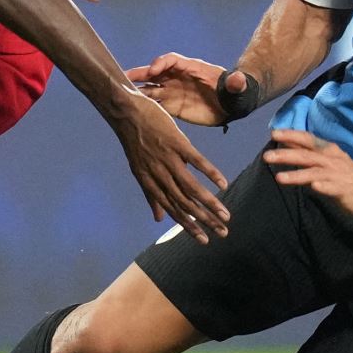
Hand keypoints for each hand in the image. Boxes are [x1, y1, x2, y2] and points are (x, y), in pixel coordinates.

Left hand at [112, 90, 230, 240]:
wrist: (126, 112)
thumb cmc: (134, 142)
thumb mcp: (139, 171)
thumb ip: (151, 195)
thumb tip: (158, 219)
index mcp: (149, 183)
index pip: (172, 211)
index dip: (188, 227)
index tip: (204, 240)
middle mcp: (159, 175)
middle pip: (185, 204)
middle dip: (205, 221)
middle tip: (223, 233)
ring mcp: (168, 159)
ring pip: (192, 187)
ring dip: (210, 203)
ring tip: (226, 216)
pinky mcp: (177, 143)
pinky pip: (196, 162)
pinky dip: (211, 173)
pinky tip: (223, 184)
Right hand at [126, 52, 239, 125]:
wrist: (232, 105)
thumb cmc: (233, 91)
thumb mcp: (236, 86)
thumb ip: (234, 83)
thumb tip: (237, 80)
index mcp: (191, 68)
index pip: (172, 60)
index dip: (161, 63)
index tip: (154, 71)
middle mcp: (178, 77)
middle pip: (155, 71)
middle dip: (141, 73)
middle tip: (124, 76)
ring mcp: (173, 91)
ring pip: (150, 88)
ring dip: (137, 90)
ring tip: (120, 94)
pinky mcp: (172, 106)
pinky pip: (154, 104)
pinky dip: (143, 106)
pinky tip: (131, 111)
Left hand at [263, 129, 352, 216]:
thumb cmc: (343, 172)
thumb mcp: (324, 157)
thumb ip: (305, 151)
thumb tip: (284, 141)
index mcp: (326, 150)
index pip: (307, 139)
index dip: (291, 135)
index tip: (274, 133)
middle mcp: (330, 160)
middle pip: (306, 155)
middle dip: (286, 155)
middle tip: (266, 157)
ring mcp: (337, 175)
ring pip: (314, 173)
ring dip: (297, 175)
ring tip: (279, 178)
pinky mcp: (343, 190)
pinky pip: (332, 188)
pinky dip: (323, 187)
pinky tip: (314, 187)